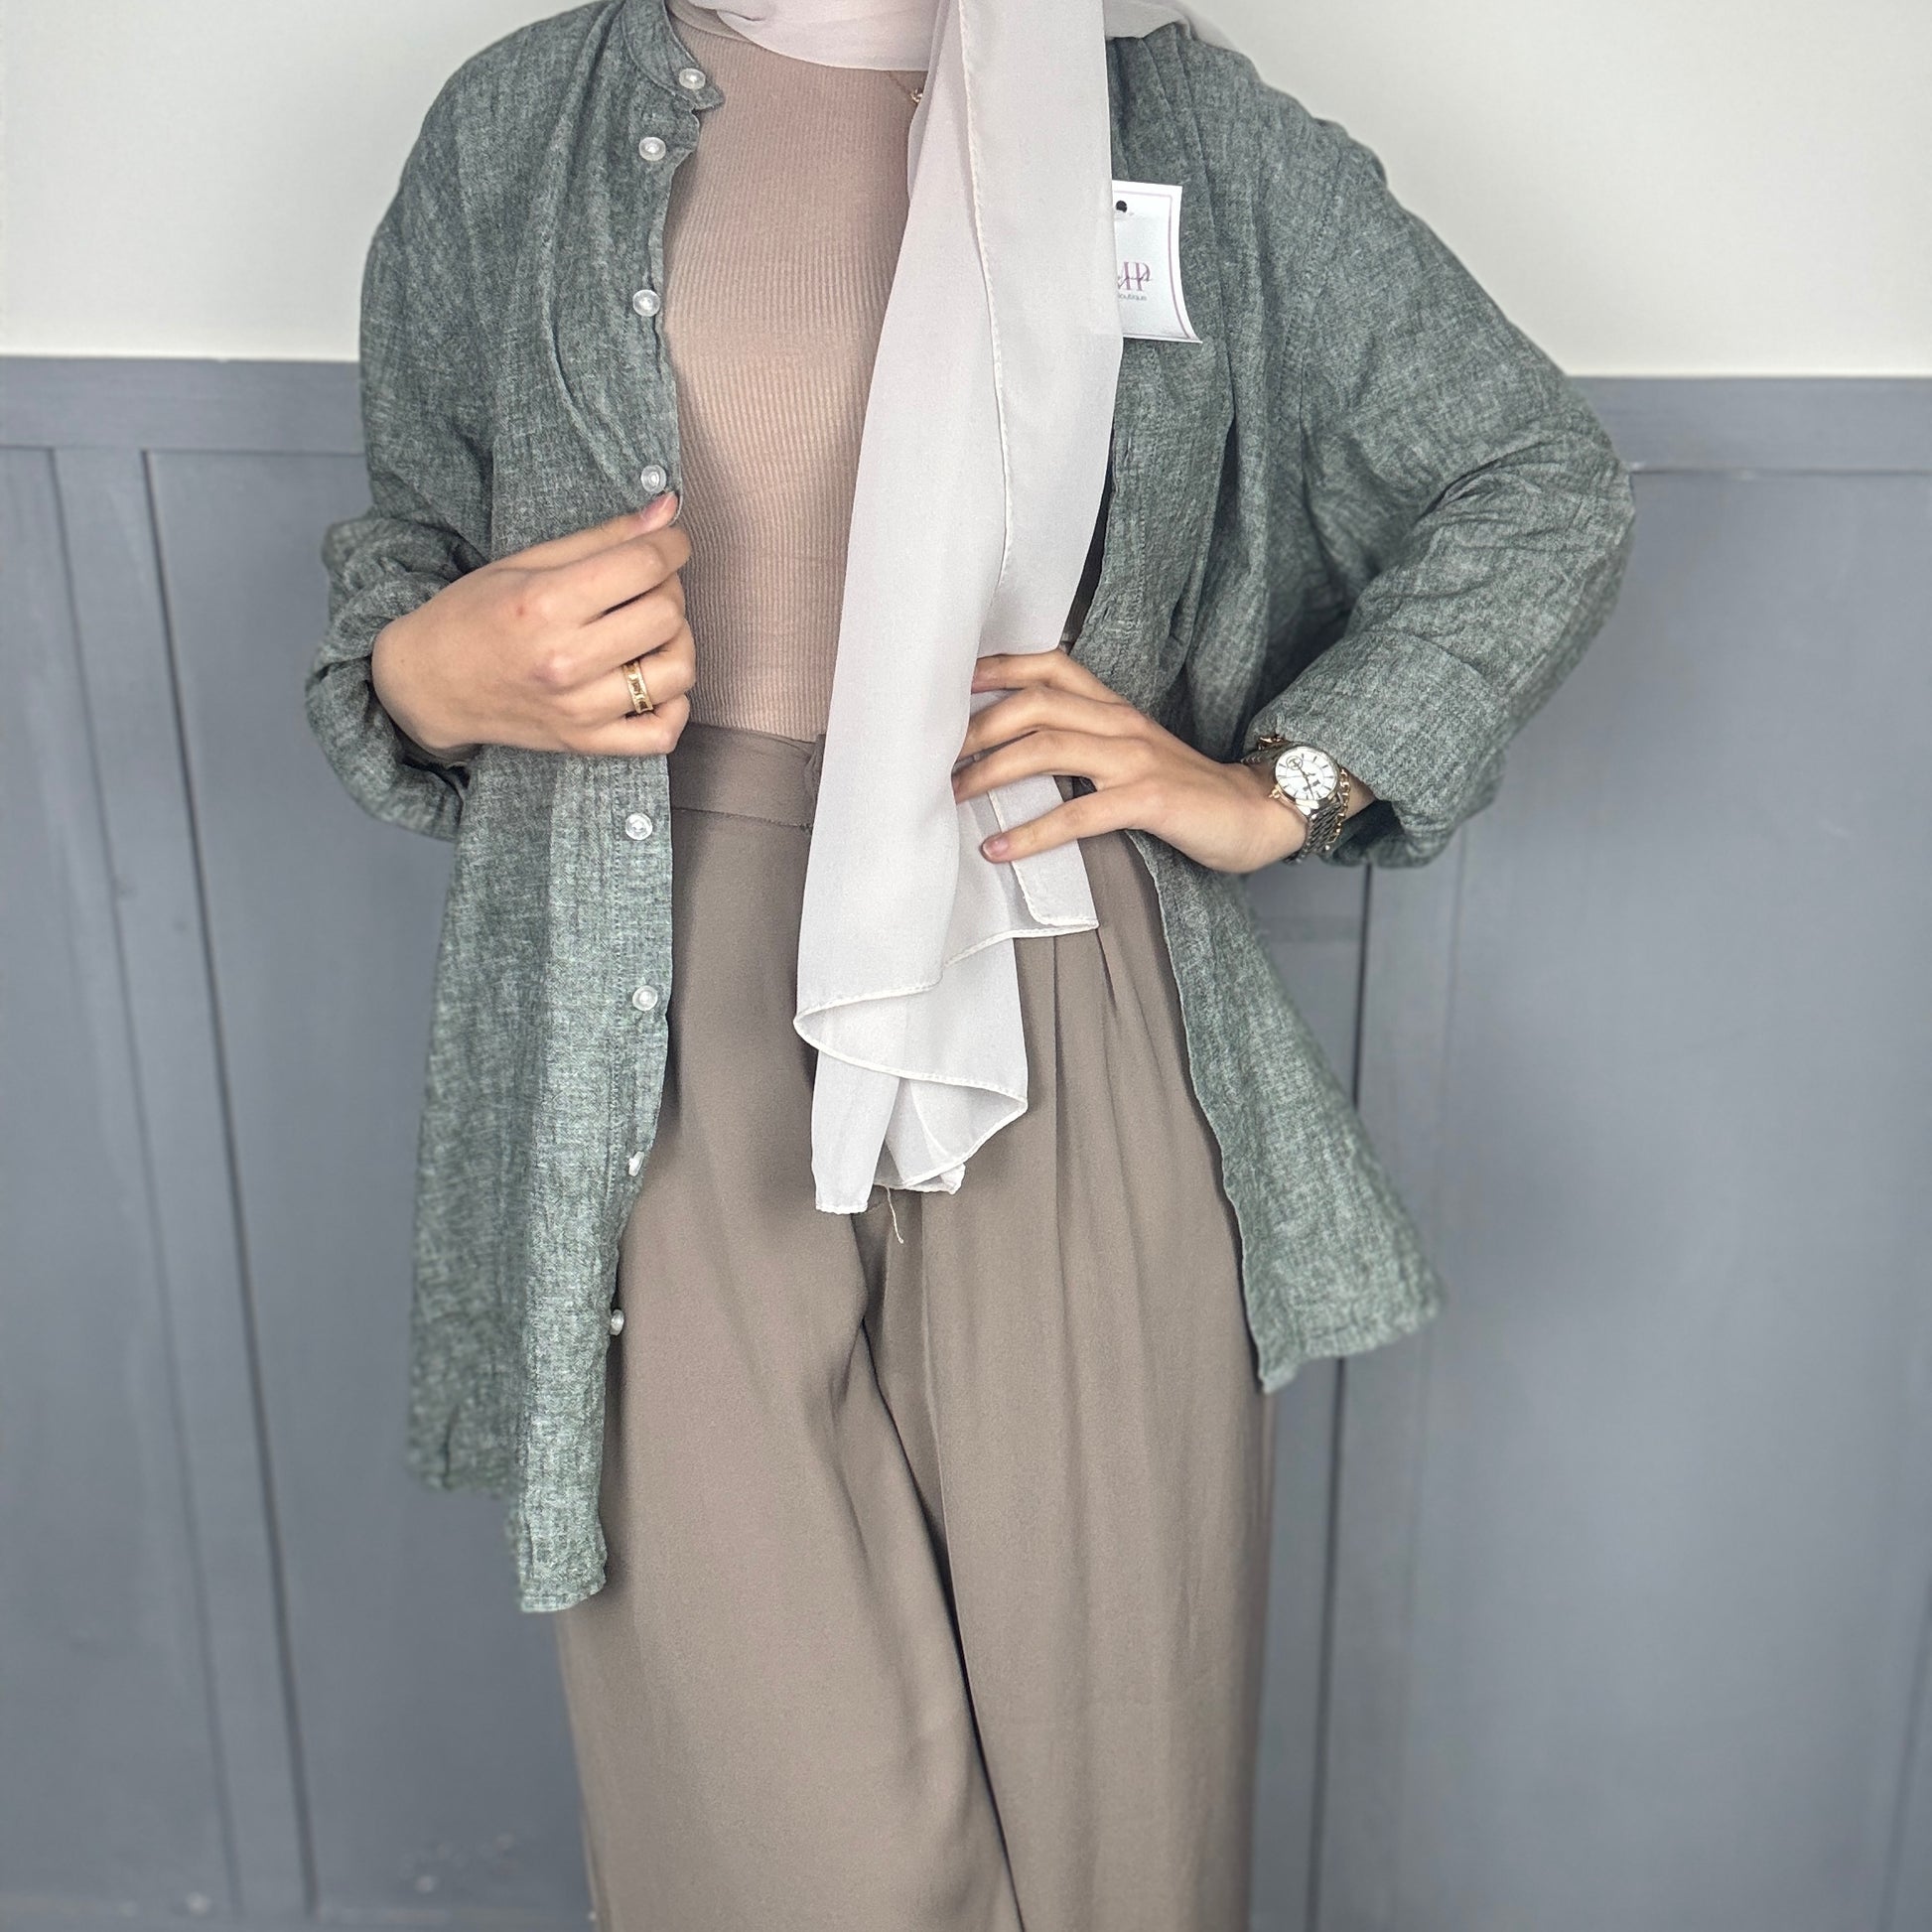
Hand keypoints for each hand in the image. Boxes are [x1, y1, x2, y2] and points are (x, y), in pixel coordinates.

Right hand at [370, 492, 694, 761]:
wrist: (430, 685)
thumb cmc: (473, 616)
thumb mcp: (526, 562)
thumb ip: (601, 538)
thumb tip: (667, 511)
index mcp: (546, 604)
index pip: (645, 566)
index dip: (672, 546)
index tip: (670, 544)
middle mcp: (565, 660)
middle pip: (667, 616)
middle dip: (670, 591)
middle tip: (647, 587)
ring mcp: (580, 708)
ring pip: (677, 673)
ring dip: (677, 644)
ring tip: (650, 633)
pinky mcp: (587, 742)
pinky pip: (662, 733)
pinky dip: (674, 706)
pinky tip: (652, 682)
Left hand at [952, 650, 1312, 873]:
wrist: (1254, 813)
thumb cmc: (1185, 790)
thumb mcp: (1132, 752)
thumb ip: (1086, 742)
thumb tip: (1019, 753)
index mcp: (1115, 708)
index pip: (1049, 668)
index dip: (998, 668)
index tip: (950, 682)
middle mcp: (1120, 723)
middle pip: (1034, 705)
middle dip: (976, 728)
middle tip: (934, 756)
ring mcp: (1135, 760)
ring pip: (1047, 749)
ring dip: (989, 773)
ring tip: (950, 796)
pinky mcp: (1148, 800)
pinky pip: (1078, 813)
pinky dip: (1031, 832)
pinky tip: (998, 848)